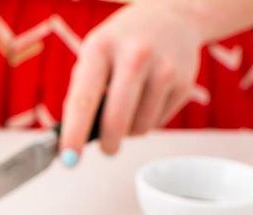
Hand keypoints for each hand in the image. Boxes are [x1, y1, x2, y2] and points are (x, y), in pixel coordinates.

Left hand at [60, 4, 202, 161]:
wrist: (171, 18)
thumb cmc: (121, 45)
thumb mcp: (93, 55)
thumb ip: (81, 93)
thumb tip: (72, 139)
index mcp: (101, 48)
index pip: (83, 99)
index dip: (74, 134)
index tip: (68, 158)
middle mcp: (134, 55)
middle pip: (116, 120)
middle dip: (108, 143)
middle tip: (106, 148)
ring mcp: (163, 69)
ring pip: (139, 128)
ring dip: (129, 130)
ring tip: (129, 108)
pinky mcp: (184, 82)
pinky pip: (157, 123)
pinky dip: (148, 121)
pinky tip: (148, 99)